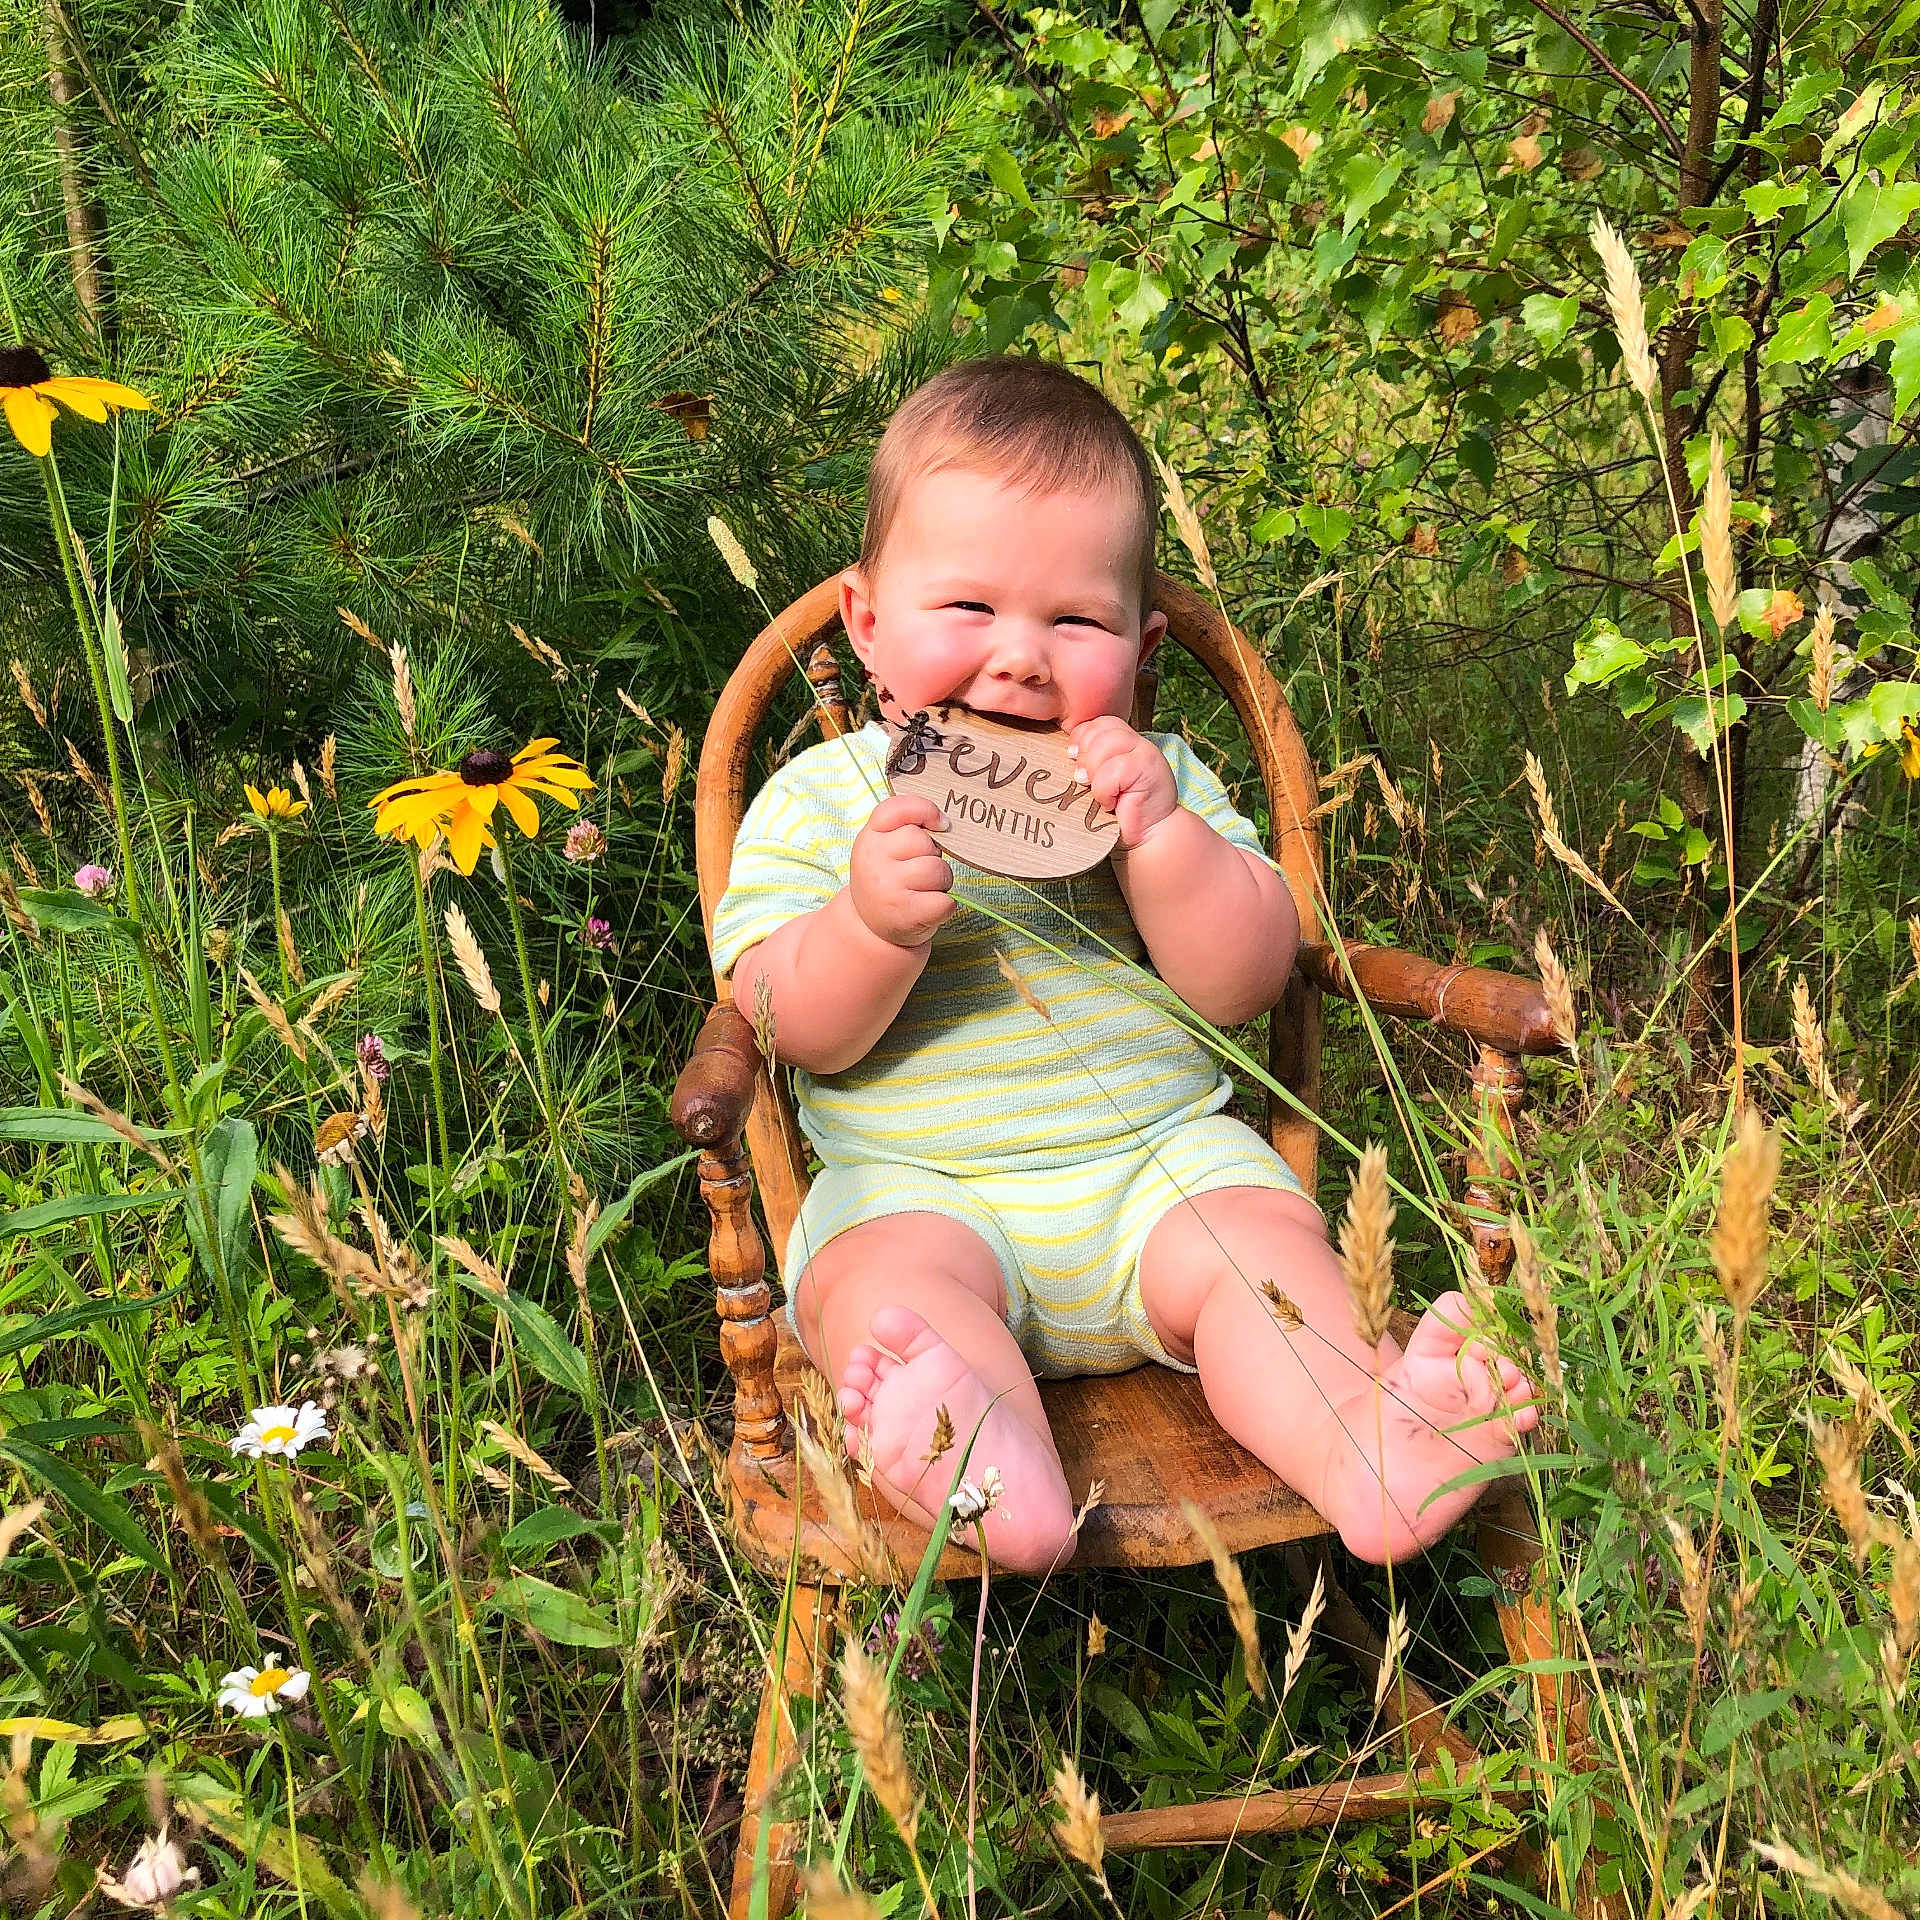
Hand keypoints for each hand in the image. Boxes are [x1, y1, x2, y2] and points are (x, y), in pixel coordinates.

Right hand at [850, 794, 955, 947]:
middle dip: (932, 855)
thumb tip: (945, 823)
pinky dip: (945, 905)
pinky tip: (928, 908)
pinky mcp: (907, 914)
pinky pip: (946, 900)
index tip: (939, 824)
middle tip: (919, 872)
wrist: (870, 928)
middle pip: (924, 841)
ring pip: (938, 869)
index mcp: (869, 838)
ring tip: (924, 890)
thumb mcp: (884, 848)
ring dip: (941, 881)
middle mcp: (874, 861)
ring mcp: (889, 888)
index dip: (925, 810)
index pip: (898, 809)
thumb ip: (907, 826)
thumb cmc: (888, 880)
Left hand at [1069, 716, 1178, 848]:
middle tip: (1085, 781)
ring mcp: (1145, 753)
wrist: (1152, 834)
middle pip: (1100, 730)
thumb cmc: (1124, 811)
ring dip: (1094, 773)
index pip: (1098, 723)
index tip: (1073, 759)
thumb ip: (1091, 763)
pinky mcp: (1148, 768)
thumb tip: (1069, 753)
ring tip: (1100, 793)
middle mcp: (1137, 743)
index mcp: (1126, 742)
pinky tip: (1111, 803)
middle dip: (1085, 757)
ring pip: (1106, 745)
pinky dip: (1104, 790)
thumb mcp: (1102, 782)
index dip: (1080, 738)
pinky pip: (1114, 770)